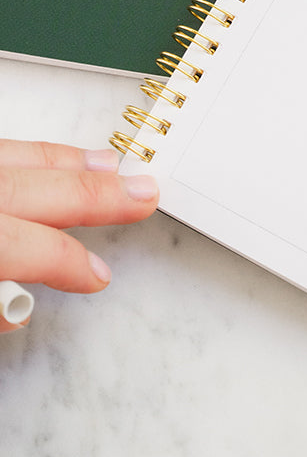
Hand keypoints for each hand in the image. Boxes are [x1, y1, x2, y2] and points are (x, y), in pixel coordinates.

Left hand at [0, 138, 158, 332]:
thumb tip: (15, 309)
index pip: (24, 248)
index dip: (67, 262)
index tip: (96, 276)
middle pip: (37, 191)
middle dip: (97, 195)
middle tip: (143, 196)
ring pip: (22, 159)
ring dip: (70, 164)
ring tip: (111, 167)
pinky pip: (4, 147)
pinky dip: (37, 154)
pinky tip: (60, 159)